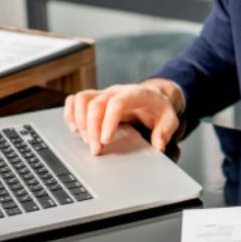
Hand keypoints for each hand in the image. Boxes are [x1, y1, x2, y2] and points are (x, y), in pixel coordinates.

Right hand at [63, 78, 182, 155]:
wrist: (152, 96)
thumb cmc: (158, 108)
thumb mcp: (170, 119)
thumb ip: (165, 131)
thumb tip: (159, 146)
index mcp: (135, 94)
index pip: (117, 102)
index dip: (108, 121)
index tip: (106, 141)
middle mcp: (116, 91)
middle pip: (96, 104)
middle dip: (93, 129)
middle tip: (96, 150)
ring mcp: (104, 93)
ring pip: (82, 99)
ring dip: (79, 122)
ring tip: (87, 141)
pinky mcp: (95, 98)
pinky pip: (75, 100)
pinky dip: (71, 114)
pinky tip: (75, 130)